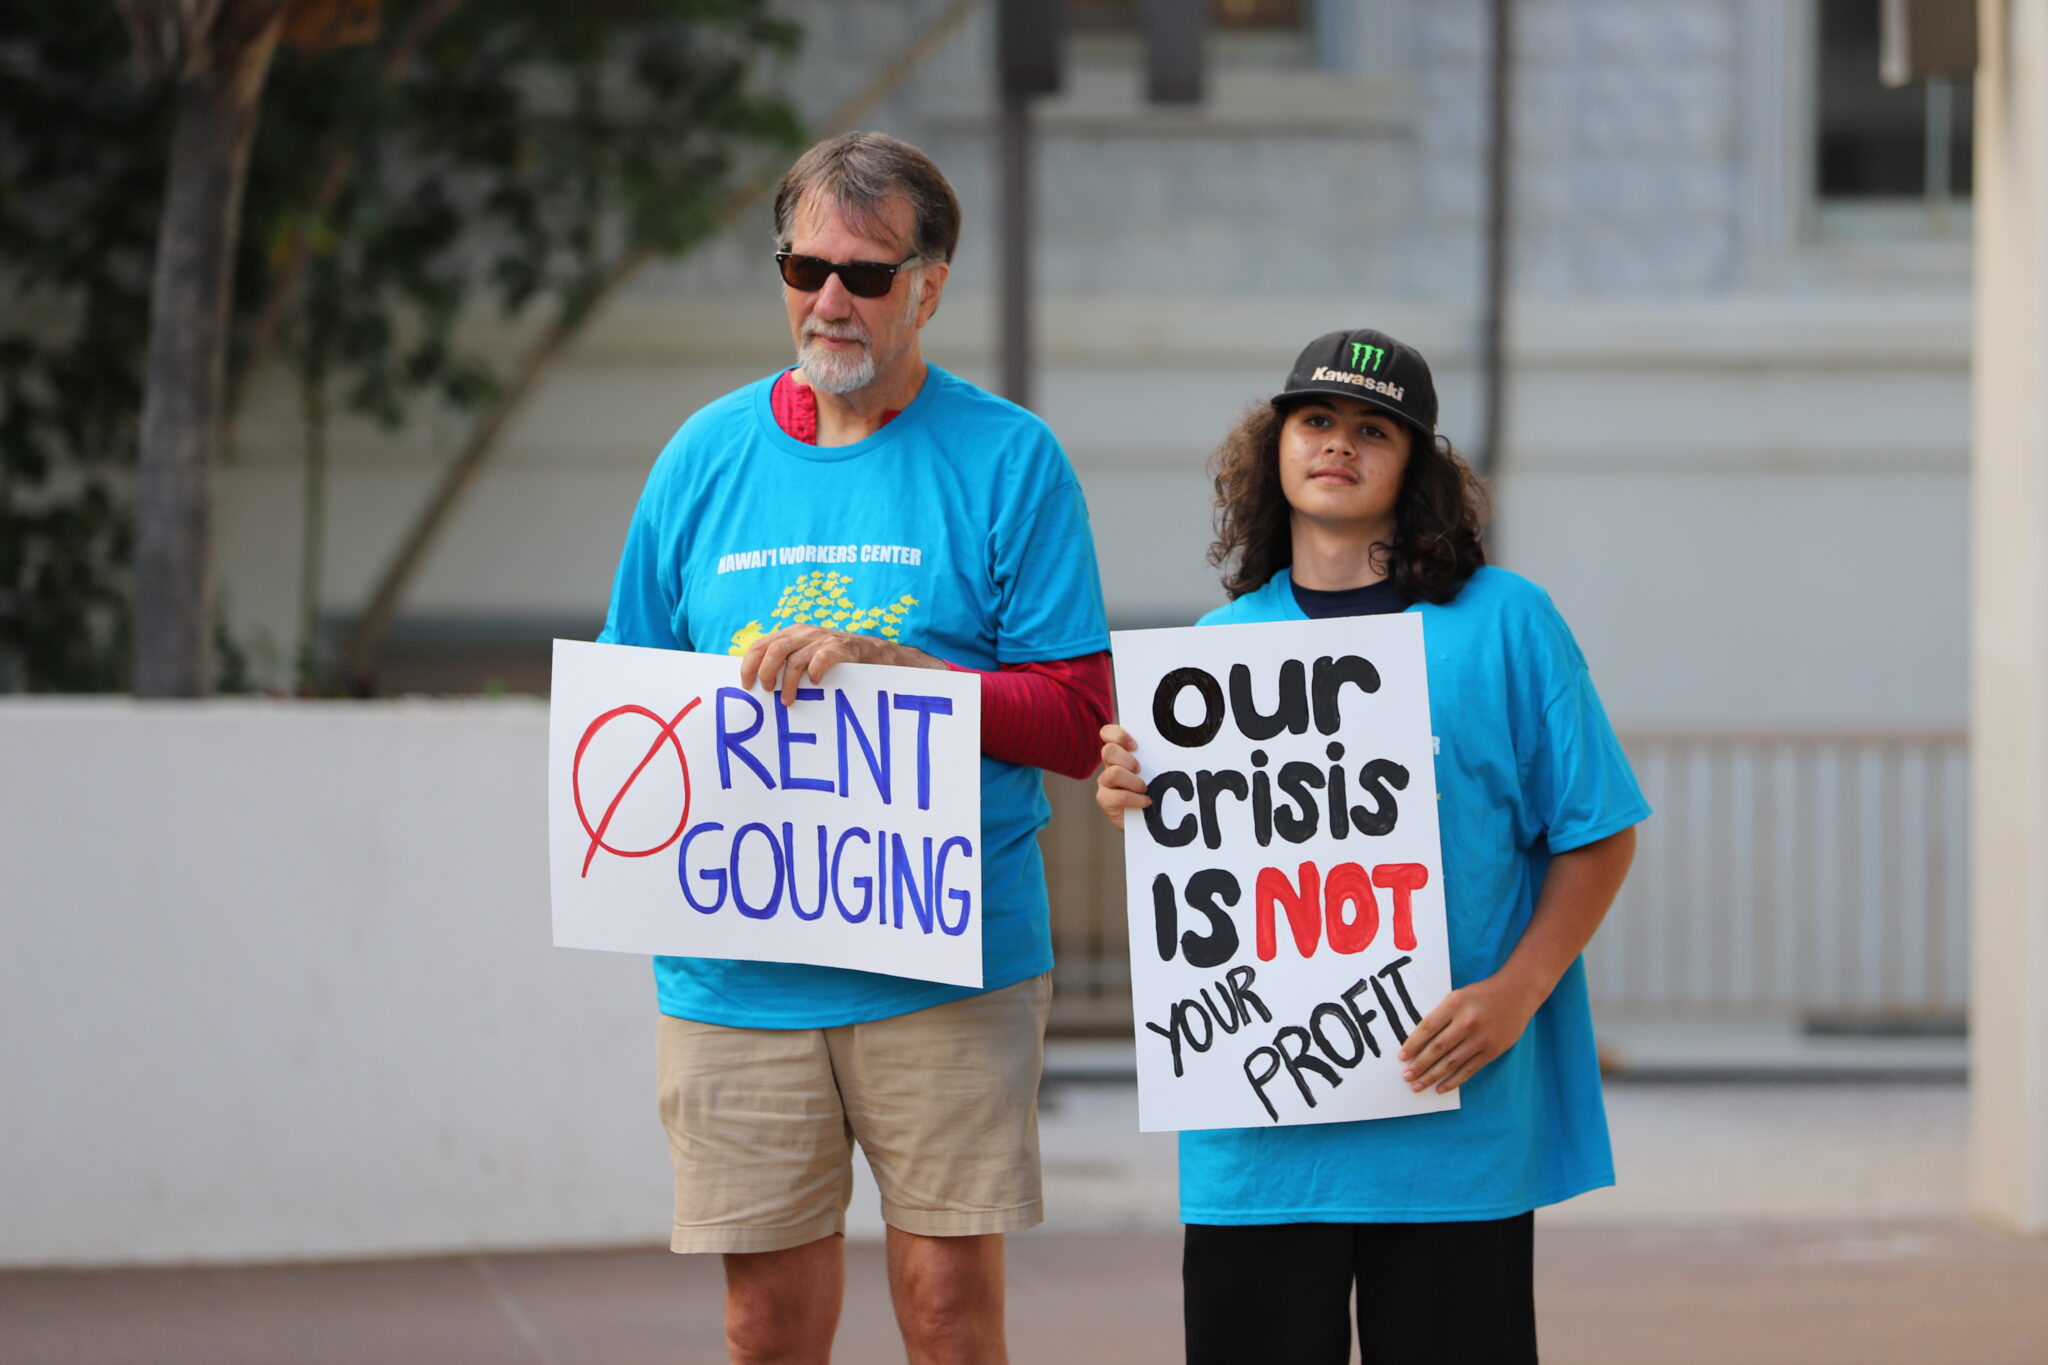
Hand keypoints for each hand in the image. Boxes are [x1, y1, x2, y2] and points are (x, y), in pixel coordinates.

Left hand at [738, 625, 940, 704]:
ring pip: (795, 659)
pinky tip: (816, 684)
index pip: (762, 643)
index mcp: (793, 633)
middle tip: (767, 692)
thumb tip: (757, 684)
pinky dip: (814, 673)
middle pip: (775, 649)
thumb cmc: (836, 662)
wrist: (875, 655)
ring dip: (788, 683)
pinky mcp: (841, 649)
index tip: (746, 684)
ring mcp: (824, 639)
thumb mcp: (807, 655)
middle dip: (766, 672)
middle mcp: (806, 633)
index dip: (750, 663)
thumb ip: (786, 661)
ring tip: (787, 700)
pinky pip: (821, 659)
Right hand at [1094, 723, 1149, 831]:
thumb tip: (1180, 743)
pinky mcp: (1105, 800)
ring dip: (1134, 781)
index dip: (1118, 735)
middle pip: (1108, 751)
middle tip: (1140, 770)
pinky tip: (1146, 802)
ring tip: (1144, 788)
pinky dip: (1137, 799)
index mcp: (1120, 752)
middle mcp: (1109, 765)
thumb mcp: (1156, 769)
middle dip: (1128, 760)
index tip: (1135, 746)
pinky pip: (1119, 796)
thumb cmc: (1156, 790)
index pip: (1107, 733)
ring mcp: (1105, 783)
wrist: (1150, 819)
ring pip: (1114, 773)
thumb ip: (1157, 756)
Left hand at [1397, 973, 1543, 1094]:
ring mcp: (1481, 1038)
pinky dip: (1453, 1081)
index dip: (1412, 1044)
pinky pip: (1469, 1069)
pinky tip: (1440, 1088)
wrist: (1517, 993)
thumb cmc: (1482, 994)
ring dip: (1432, 1076)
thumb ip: (1442, 1015)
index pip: (1427, 1028)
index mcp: (1454, 1004)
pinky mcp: (1493, 1050)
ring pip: (1451, 1062)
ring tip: (1418, 1086)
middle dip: (1419, 1064)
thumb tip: (1419, 1041)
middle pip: (1437, 1048)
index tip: (1402, 1057)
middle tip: (1406, 1076)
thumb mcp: (1458, 996)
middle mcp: (1467, 1022)